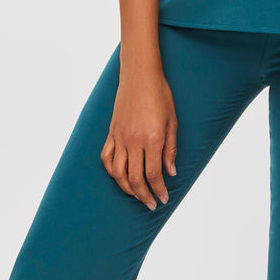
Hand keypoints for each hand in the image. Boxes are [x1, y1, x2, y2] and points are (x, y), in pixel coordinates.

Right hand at [100, 65, 177, 210]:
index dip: (158, 189)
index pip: (153, 174)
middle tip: (151, 204)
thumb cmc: (160, 94)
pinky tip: (120, 177)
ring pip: (118, 173)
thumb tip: (171, 172)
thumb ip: (171, 149)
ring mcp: (120, 137)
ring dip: (127, 189)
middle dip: (144, 195)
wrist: (140, 75)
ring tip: (137, 195)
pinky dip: (112, 172)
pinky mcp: (111, 132)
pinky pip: (106, 158)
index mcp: (152, 138)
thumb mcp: (173, 120)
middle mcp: (134, 141)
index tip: (163, 199)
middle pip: (135, 179)